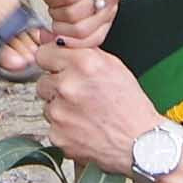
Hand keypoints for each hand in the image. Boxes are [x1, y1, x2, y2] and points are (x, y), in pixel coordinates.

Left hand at [34, 36, 161, 169]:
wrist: (140, 144)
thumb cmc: (131, 107)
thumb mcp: (113, 67)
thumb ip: (80, 50)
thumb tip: (47, 38)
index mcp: (84, 63)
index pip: (43, 54)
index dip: (53, 62)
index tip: (59, 68)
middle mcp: (68, 85)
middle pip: (43, 81)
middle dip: (58, 88)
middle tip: (81, 96)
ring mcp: (60, 112)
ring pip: (47, 105)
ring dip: (61, 109)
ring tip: (86, 114)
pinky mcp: (57, 135)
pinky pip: (52, 127)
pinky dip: (64, 129)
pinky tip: (84, 128)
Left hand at [38, 0, 129, 42]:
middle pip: (74, 14)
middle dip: (56, 14)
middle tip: (53, 7)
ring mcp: (111, 10)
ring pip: (81, 31)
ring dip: (62, 29)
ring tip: (59, 19)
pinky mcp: (109, 23)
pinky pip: (92, 40)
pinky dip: (74, 41)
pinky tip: (65, 34)